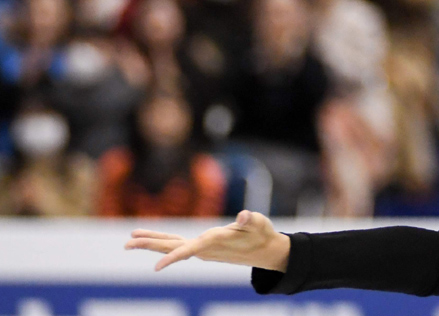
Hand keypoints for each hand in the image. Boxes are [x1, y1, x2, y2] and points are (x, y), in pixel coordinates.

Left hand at [125, 210, 289, 272]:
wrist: (264, 250)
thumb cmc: (262, 234)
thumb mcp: (260, 224)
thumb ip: (251, 220)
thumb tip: (243, 216)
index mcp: (215, 241)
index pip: (190, 250)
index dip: (173, 257)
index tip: (156, 269)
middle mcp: (204, 248)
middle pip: (172, 247)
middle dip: (149, 245)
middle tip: (127, 244)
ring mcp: (202, 248)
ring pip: (172, 245)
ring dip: (151, 242)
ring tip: (131, 239)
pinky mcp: (203, 246)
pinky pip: (178, 244)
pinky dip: (164, 241)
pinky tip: (154, 240)